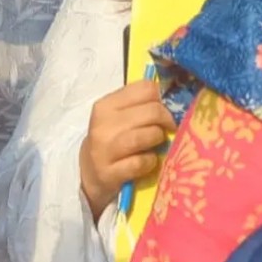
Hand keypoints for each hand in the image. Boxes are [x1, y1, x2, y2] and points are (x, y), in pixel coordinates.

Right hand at [79, 80, 174, 220]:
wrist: (89, 172)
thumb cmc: (113, 139)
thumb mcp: (120, 116)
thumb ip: (141, 104)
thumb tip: (172, 98)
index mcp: (107, 105)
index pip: (145, 88)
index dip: (161, 99)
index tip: (163, 109)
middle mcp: (103, 124)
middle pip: (152, 111)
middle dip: (166, 120)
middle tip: (167, 129)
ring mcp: (104, 149)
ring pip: (147, 135)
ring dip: (158, 139)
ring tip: (156, 143)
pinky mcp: (108, 172)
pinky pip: (141, 162)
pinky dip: (150, 161)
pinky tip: (147, 161)